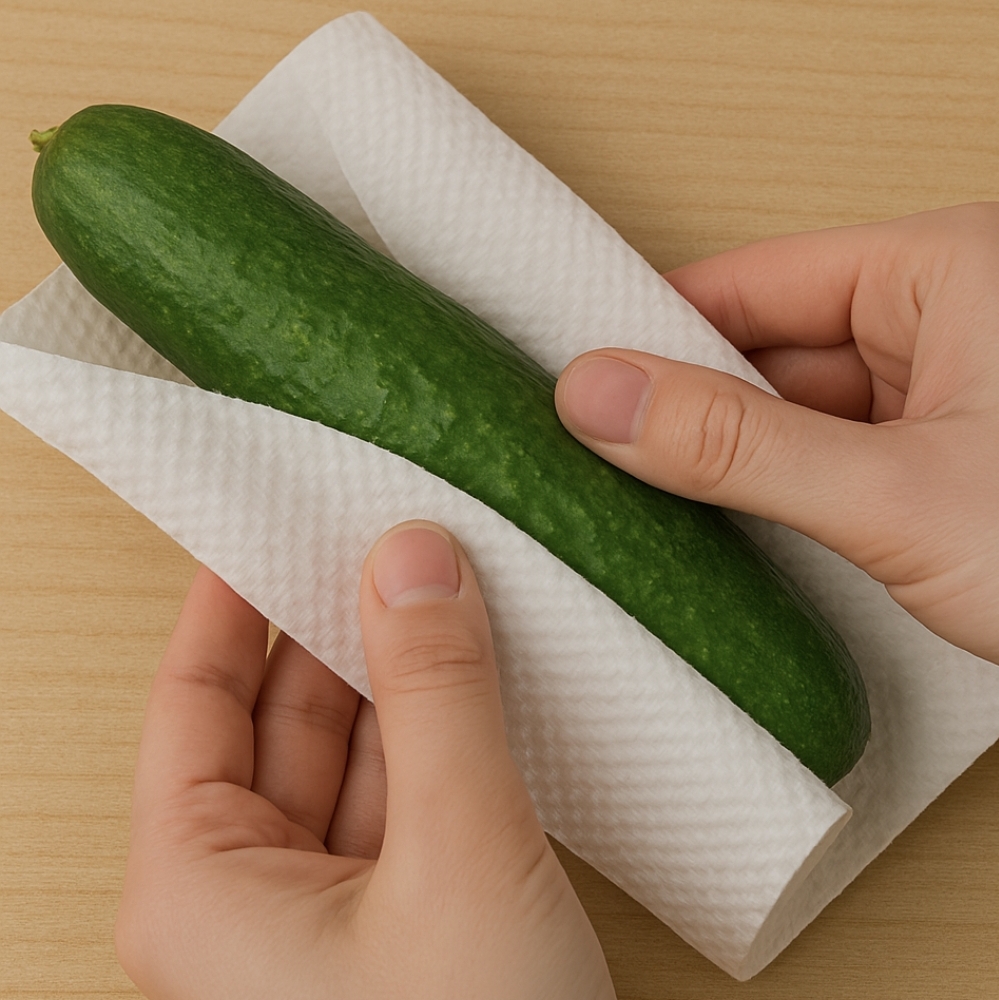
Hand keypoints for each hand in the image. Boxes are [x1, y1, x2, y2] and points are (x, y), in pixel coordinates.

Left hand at [115, 521, 614, 999]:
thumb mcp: (458, 857)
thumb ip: (437, 695)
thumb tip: (412, 553)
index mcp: (201, 885)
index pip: (192, 696)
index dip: (226, 597)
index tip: (267, 509)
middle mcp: (251, 895)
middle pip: (279, 715)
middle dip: (333, 621)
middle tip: (385, 528)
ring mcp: (335, 908)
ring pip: (355, 750)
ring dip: (400, 670)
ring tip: (445, 580)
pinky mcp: (407, 917)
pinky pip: (410, 792)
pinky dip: (443, 728)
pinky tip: (480, 669)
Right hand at [556, 203, 998, 663]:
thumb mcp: (895, 496)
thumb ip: (738, 445)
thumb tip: (603, 398)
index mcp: (945, 271)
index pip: (752, 280)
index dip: (655, 327)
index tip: (578, 379)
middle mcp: (940, 321)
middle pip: (763, 347)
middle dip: (683, 406)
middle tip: (588, 451)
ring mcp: (939, 395)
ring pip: (788, 411)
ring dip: (723, 457)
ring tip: (632, 492)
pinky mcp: (934, 459)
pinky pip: (822, 456)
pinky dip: (769, 491)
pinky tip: (714, 524)